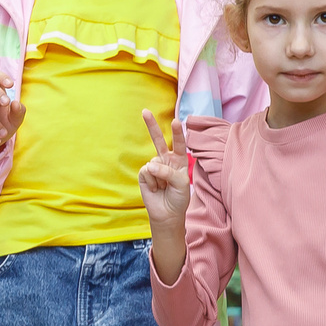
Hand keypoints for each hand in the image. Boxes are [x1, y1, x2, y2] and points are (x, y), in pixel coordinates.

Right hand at [137, 110, 191, 228]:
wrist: (167, 214)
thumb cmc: (179, 198)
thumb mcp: (181, 183)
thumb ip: (169, 172)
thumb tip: (150, 165)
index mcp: (178, 160)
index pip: (178, 143)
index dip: (177, 133)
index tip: (176, 121)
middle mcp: (165, 160)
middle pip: (158, 140)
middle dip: (151, 125)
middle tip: (145, 111)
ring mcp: (153, 167)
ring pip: (154, 163)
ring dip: (160, 177)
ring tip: (163, 188)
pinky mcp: (143, 175)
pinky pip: (147, 172)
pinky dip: (152, 181)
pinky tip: (155, 188)